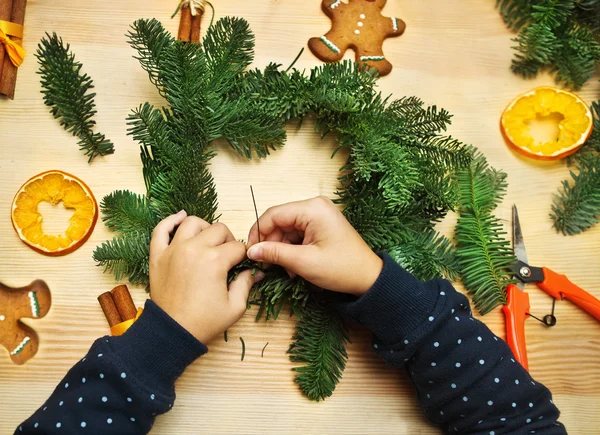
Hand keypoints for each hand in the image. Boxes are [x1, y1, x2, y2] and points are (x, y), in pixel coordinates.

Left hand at [149, 211, 263, 342]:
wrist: (172, 333)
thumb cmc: (204, 322)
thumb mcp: (235, 307)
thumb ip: (246, 283)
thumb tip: (254, 270)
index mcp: (215, 260)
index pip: (238, 247)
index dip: (244, 256)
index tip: (243, 264)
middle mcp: (194, 248)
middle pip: (219, 229)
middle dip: (228, 241)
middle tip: (228, 256)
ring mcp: (173, 250)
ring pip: (192, 222)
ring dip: (204, 228)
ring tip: (208, 241)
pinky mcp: (158, 255)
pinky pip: (161, 230)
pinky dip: (171, 221)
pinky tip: (181, 218)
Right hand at [246, 196, 382, 295]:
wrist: (368, 278)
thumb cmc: (342, 268)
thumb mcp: (304, 262)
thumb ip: (275, 253)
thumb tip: (251, 250)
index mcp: (313, 209)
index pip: (273, 215)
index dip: (258, 233)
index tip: (251, 252)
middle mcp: (315, 206)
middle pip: (279, 221)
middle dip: (272, 244)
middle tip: (267, 265)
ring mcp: (318, 215)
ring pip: (286, 229)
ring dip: (282, 250)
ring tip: (287, 270)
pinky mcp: (320, 225)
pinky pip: (297, 234)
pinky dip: (292, 250)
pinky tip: (295, 266)